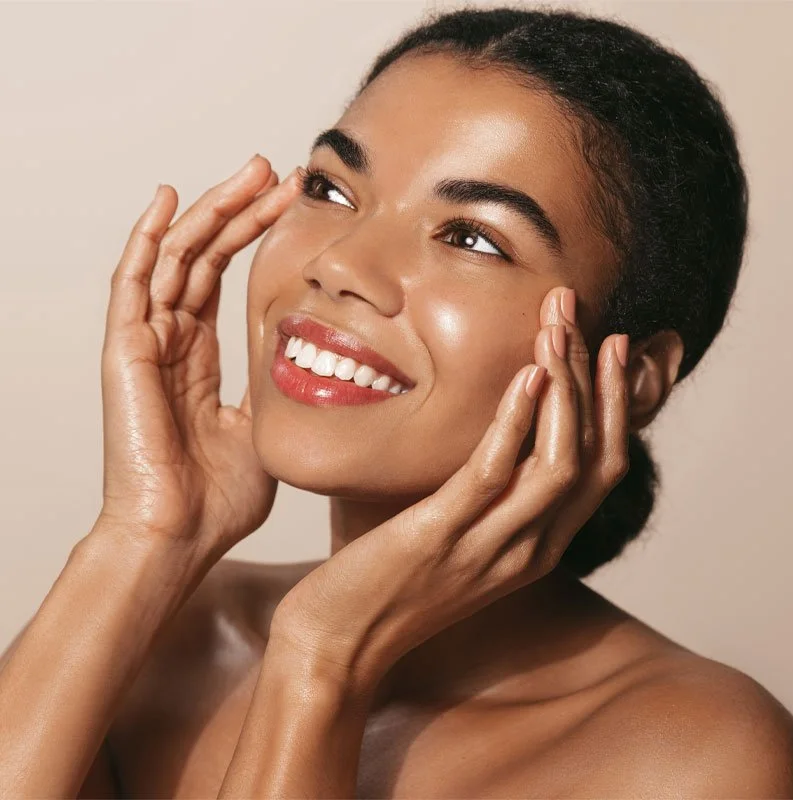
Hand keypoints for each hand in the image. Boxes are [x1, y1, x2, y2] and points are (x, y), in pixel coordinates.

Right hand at [98, 155, 301, 556]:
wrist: (181, 536)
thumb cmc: (218, 499)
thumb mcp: (266, 428)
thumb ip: (278, 390)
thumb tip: (320, 370)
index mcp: (199, 357)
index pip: (224, 276)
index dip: (255, 235)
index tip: (295, 202)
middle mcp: (170, 342)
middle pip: (202, 255)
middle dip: (240, 208)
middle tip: (277, 169)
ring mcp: (145, 344)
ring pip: (175, 256)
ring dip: (212, 210)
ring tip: (250, 171)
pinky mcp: (125, 352)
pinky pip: (134, 283)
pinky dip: (148, 239)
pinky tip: (168, 201)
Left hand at [271, 286, 630, 691]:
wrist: (336, 645)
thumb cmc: (390, 580)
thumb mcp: (460, 535)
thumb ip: (489, 492)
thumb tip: (500, 428)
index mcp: (539, 547)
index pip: (604, 468)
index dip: (616, 404)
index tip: (612, 344)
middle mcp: (529, 550)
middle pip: (595, 458)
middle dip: (597, 379)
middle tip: (579, 312)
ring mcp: (490, 547)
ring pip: (559, 463)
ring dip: (565, 388)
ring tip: (556, 328)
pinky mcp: (442, 537)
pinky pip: (494, 474)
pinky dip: (517, 421)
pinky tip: (525, 376)